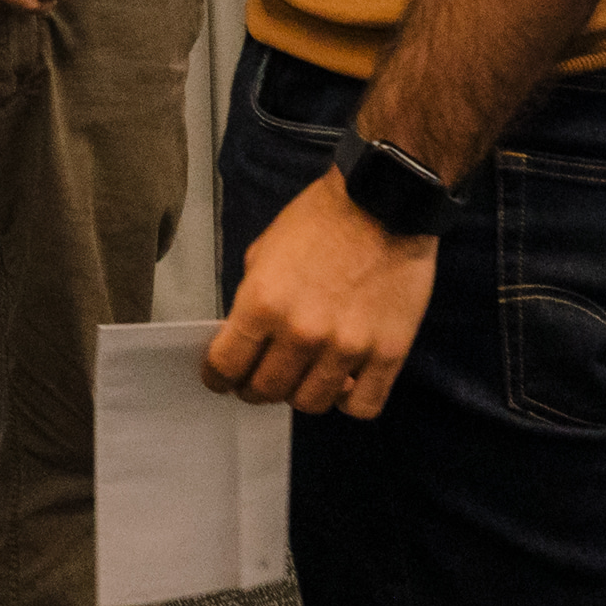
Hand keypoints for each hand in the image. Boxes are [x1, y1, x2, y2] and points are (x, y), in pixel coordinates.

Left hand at [203, 170, 436, 417]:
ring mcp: (346, 346)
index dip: (218, 378)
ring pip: (311, 403)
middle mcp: (301, 332)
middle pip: (266, 391)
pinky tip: (346, 381)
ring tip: (306, 377)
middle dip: (255, 389)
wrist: (383, 199)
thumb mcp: (264, 251)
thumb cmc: (322, 219)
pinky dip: (350, 400)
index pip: (225, 366)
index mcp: (261, 303)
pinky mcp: (388, 352)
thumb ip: (252, 299)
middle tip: (261, 380)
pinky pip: (362, 406)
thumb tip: (245, 336)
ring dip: (302, 394)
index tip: (222, 379)